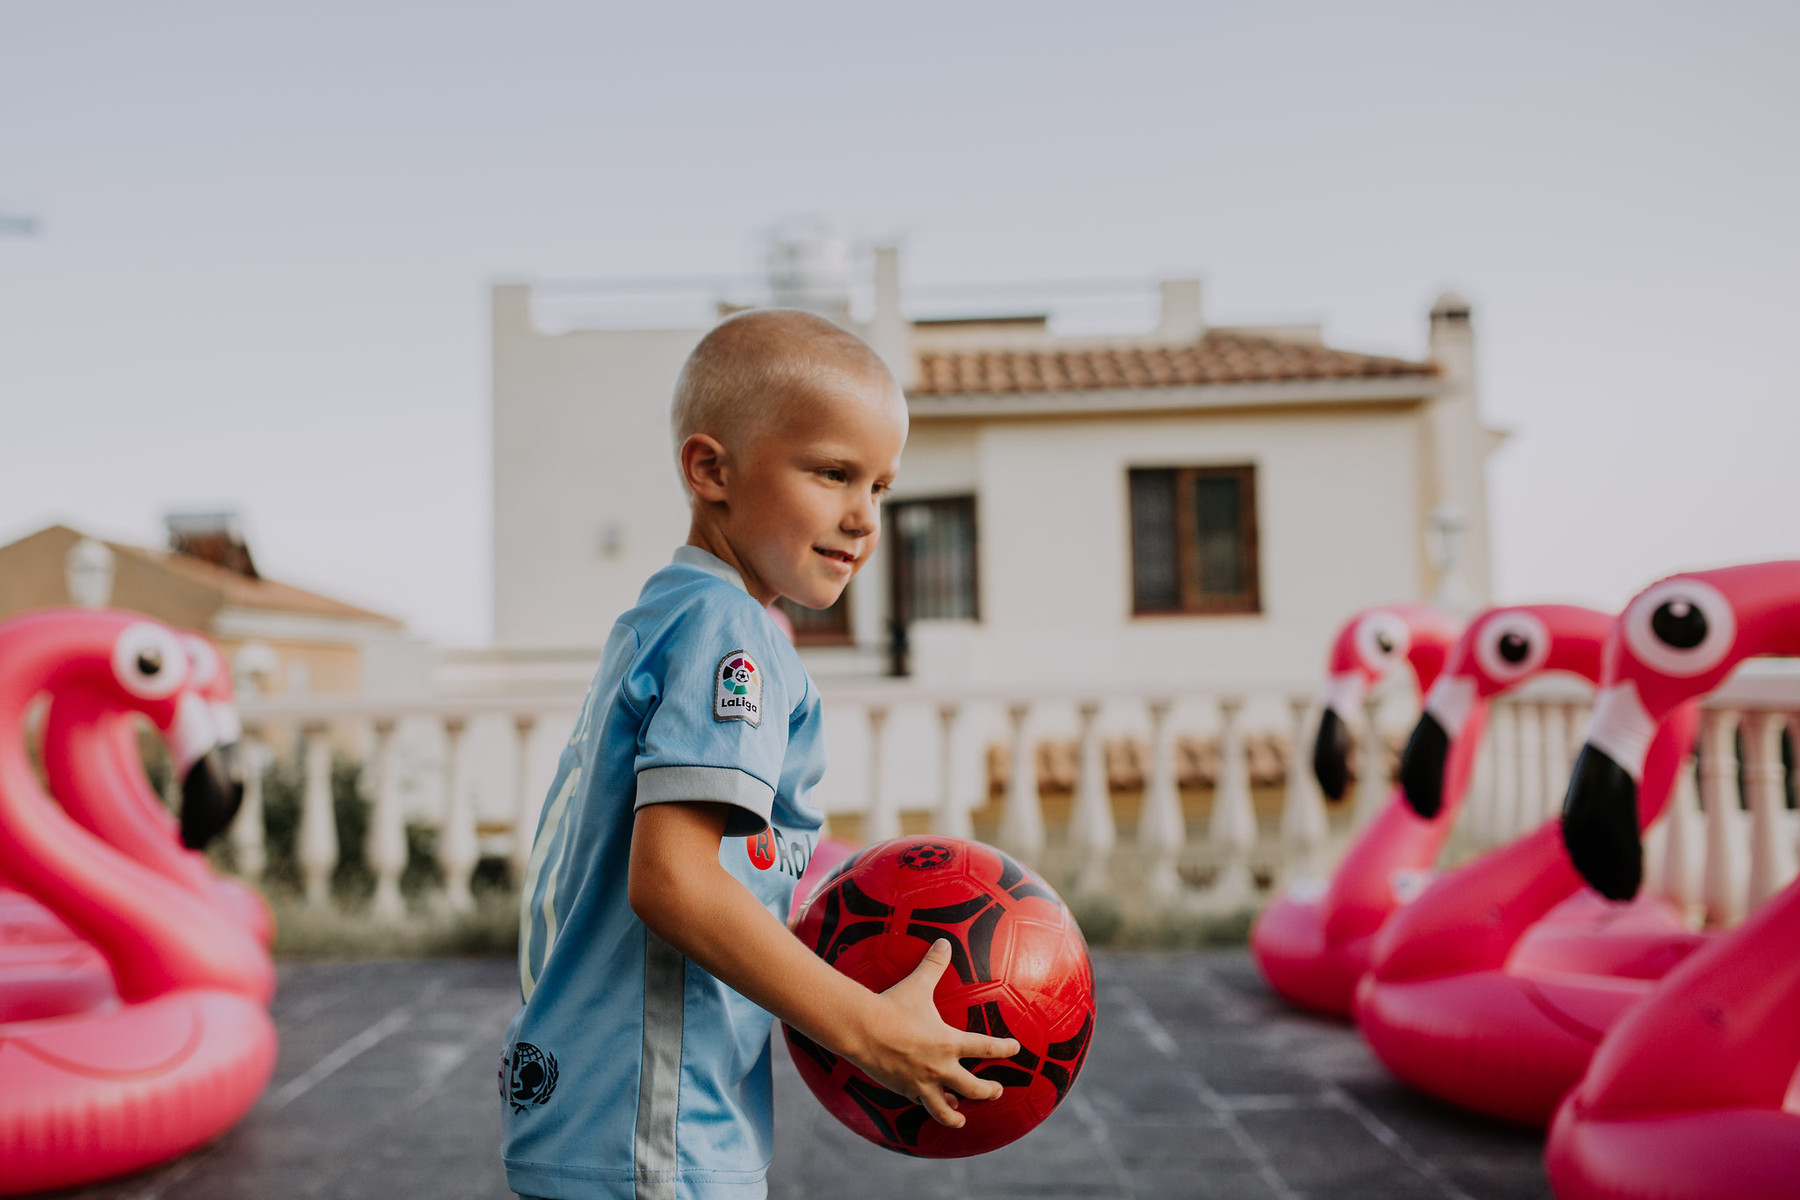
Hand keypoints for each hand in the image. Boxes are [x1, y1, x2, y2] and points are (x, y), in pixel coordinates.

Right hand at [852, 940, 1020, 1128]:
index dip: (1005, 1049)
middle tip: (997, 1090)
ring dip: (955, 1115)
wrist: (861, 1030)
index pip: (987, 1048)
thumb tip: (944, 941)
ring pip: (945, 1108)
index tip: (1016, 1049)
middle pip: (974, 1088)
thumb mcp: (917, 984)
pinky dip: (926, 1105)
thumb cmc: (892, 1006)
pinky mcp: (903, 1089)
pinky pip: (919, 1102)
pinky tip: (928, 1104)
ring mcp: (921, 1082)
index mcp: (949, 1043)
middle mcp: (940, 1068)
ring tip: (961, 1119)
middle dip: (989, 1091)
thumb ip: (934, 964)